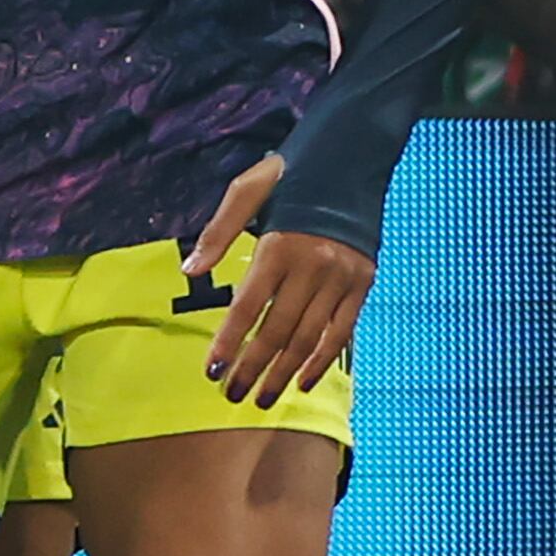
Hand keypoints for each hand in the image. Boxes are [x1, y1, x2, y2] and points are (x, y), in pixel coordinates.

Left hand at [189, 153, 374, 408]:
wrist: (351, 158)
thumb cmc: (289, 173)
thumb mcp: (246, 191)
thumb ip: (218, 233)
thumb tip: (191, 272)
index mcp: (279, 246)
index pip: (248, 307)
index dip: (230, 342)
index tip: (212, 370)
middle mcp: (312, 266)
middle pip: (278, 330)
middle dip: (254, 367)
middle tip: (232, 395)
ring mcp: (342, 277)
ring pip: (310, 337)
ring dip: (285, 372)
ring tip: (263, 397)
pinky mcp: (364, 283)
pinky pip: (342, 330)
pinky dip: (324, 359)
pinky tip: (304, 381)